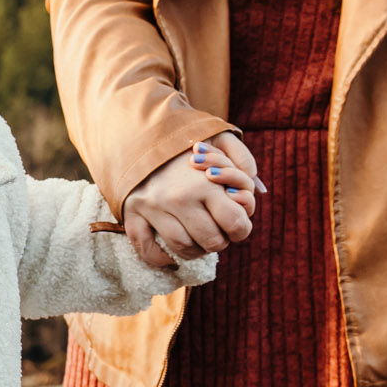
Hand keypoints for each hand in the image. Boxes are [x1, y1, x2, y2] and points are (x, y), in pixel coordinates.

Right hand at [120, 132, 263, 270]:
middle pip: (212, 242)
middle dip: (221, 239)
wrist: (138, 130)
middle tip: (216, 228)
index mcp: (205, 182)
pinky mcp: (132, 214)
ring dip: (196, 249)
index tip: (236, 221)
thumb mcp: (220, 138)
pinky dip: (162, 257)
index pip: (236, 224)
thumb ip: (243, 160)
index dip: (242, 228)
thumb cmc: (185, 139)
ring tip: (197, 235)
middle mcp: (179, 199)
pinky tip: (171, 252)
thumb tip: (254, 189)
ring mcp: (153, 209)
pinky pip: (148, 250)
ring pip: (183, 249)